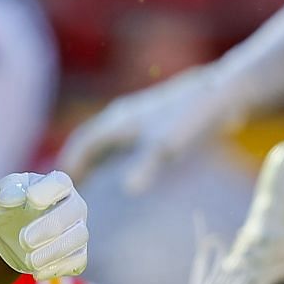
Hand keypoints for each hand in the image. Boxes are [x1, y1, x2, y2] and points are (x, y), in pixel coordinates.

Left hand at [0, 171, 87, 278]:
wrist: (10, 236)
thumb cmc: (10, 209)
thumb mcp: (2, 196)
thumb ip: (7, 191)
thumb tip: (17, 197)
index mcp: (57, 185)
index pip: (60, 183)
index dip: (48, 191)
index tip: (31, 200)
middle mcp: (74, 205)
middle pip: (73, 211)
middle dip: (49, 227)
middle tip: (24, 240)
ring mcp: (78, 230)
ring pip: (77, 238)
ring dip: (53, 251)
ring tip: (29, 261)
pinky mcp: (77, 254)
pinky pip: (77, 262)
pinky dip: (58, 268)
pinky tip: (37, 273)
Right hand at [57, 66, 237, 192]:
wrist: (222, 92)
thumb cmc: (190, 119)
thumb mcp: (167, 146)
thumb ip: (146, 168)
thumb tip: (130, 191)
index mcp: (117, 121)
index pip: (83, 143)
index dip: (71, 165)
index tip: (61, 186)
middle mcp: (123, 117)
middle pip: (92, 142)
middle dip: (81, 164)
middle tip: (74, 189)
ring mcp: (140, 117)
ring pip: (109, 141)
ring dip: (98, 160)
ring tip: (95, 182)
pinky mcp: (157, 121)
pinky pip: (127, 141)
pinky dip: (118, 157)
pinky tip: (130, 170)